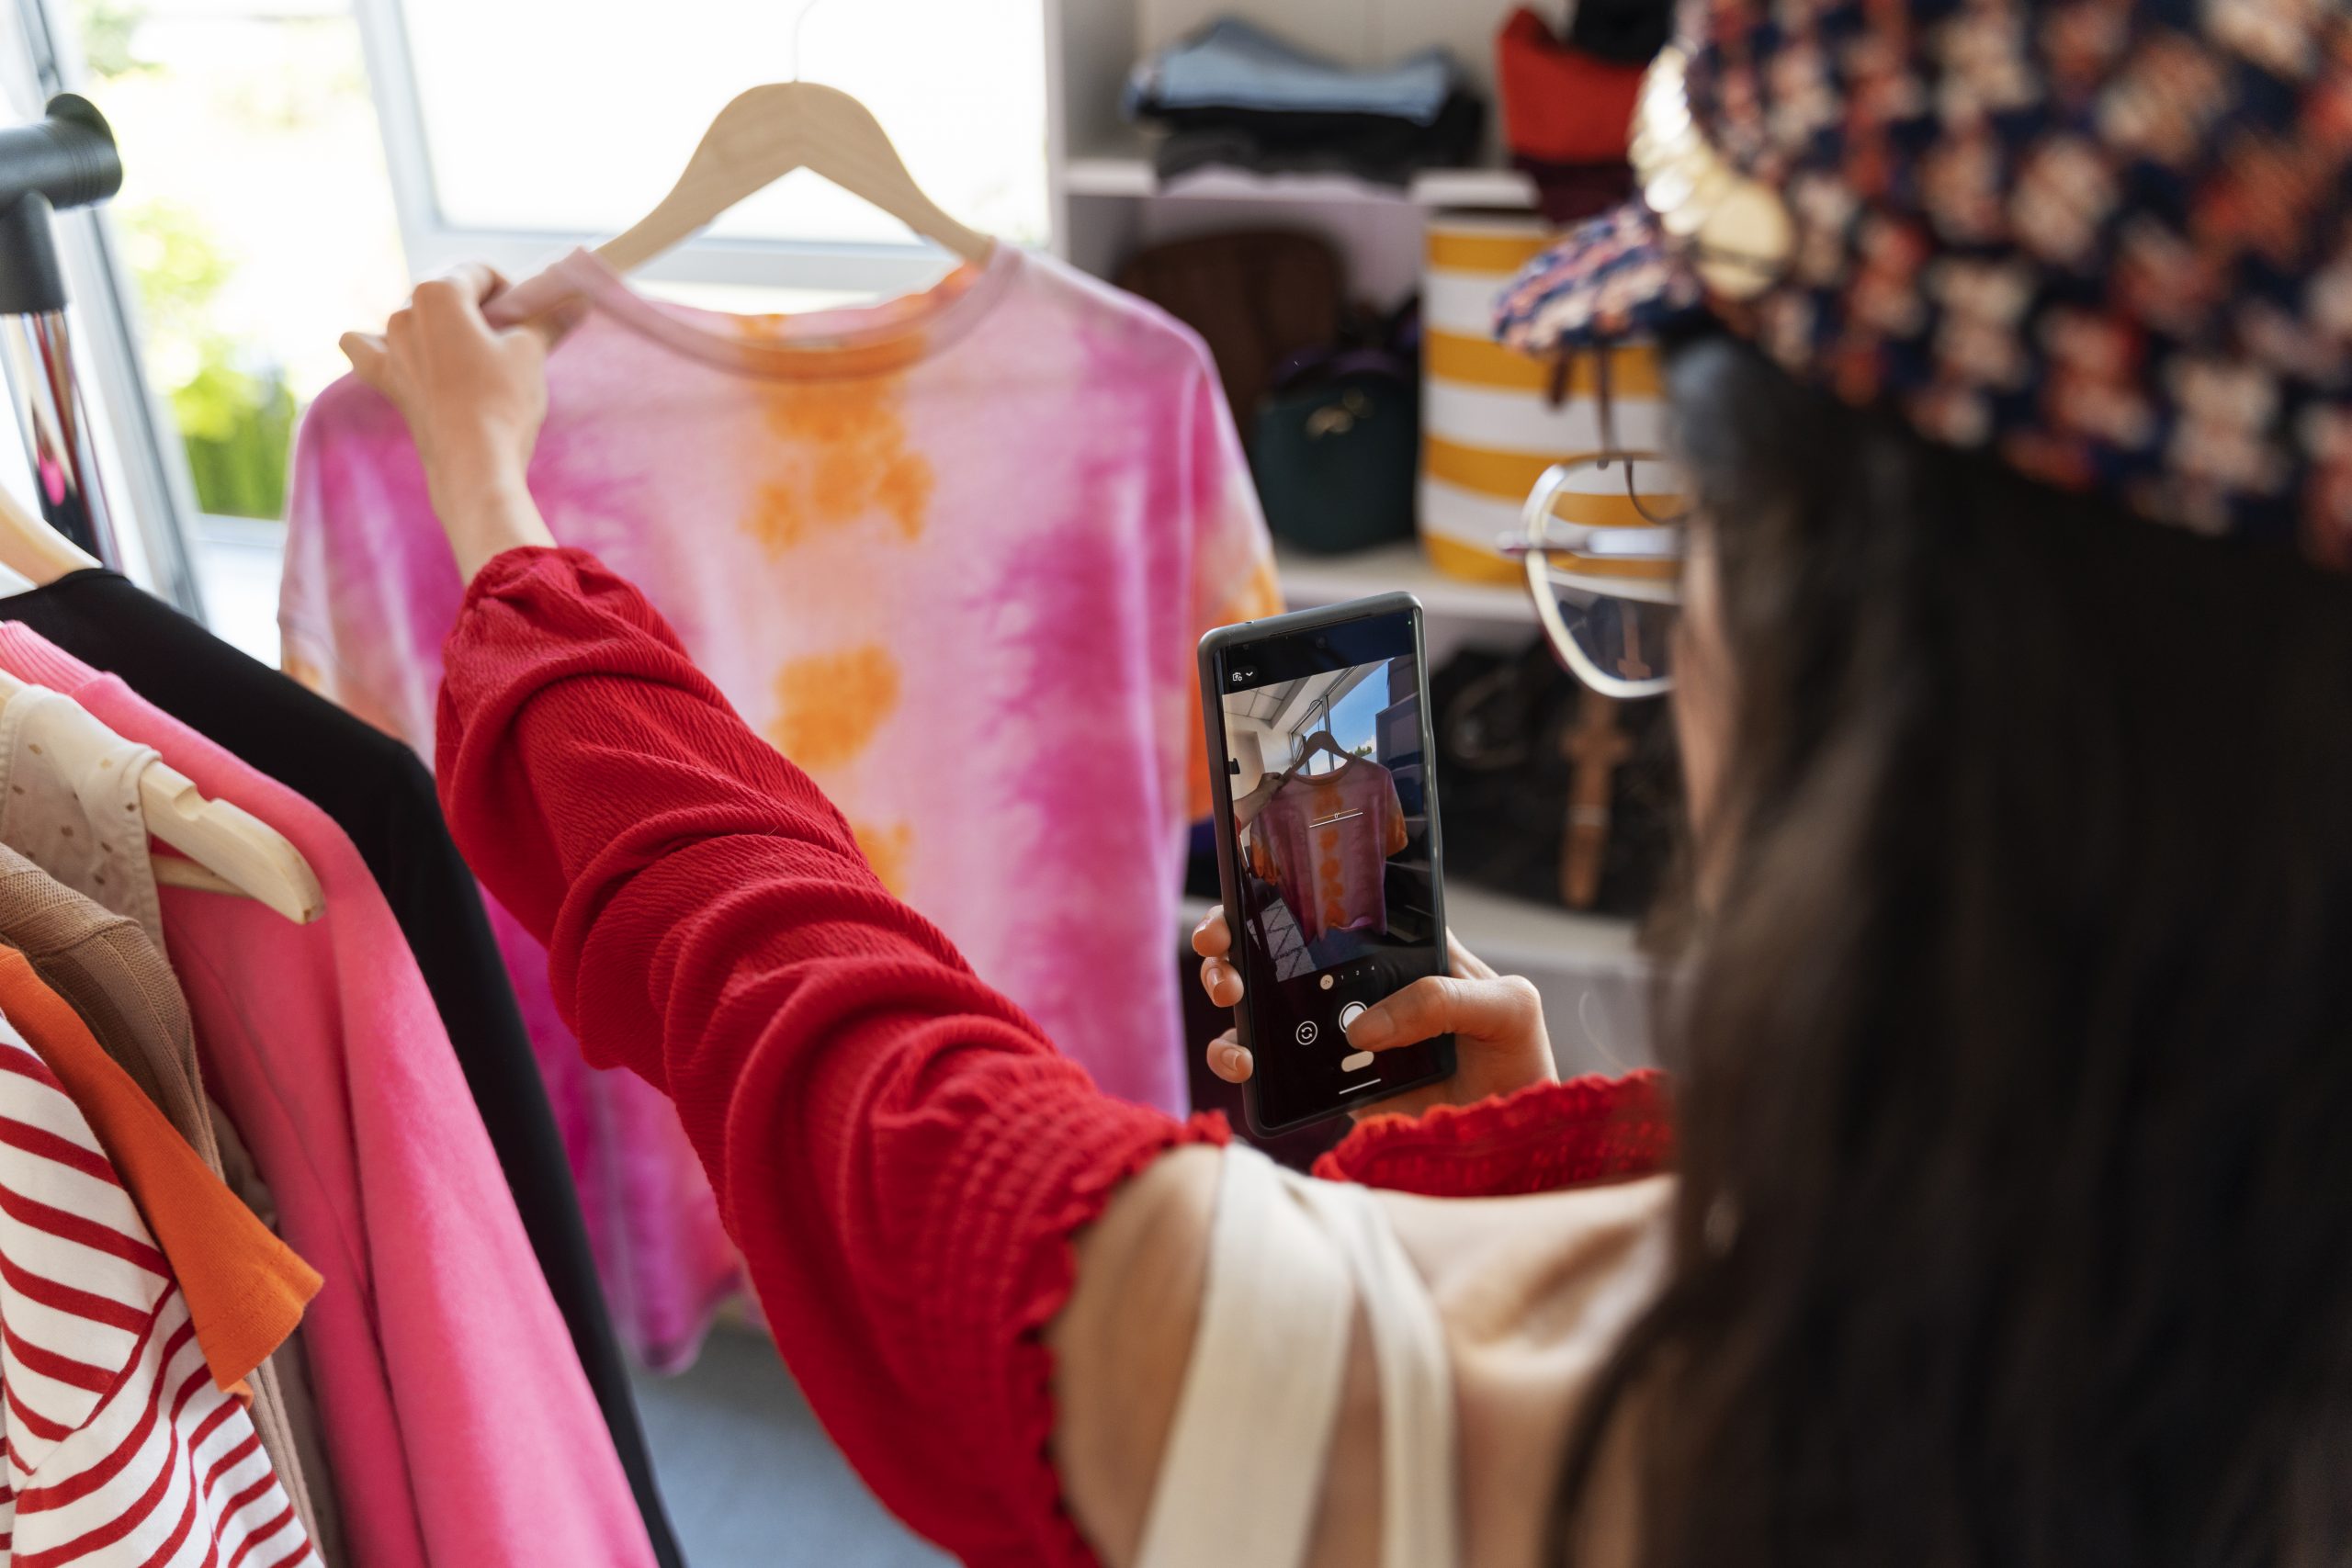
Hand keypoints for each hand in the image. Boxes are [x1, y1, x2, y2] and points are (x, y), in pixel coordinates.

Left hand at [340, 264, 557, 580]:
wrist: (473, 463)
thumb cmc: (503, 401)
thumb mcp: (532, 353)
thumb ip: (549, 320)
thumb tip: (578, 298)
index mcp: (438, 293)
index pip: (480, 272)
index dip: (510, 290)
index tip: (529, 315)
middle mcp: (404, 312)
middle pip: (447, 294)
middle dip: (478, 308)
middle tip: (510, 338)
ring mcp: (389, 347)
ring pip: (413, 317)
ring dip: (441, 326)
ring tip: (473, 354)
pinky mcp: (386, 380)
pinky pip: (364, 348)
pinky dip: (375, 344)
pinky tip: (393, 349)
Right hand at [1192, 908, 1555, 1120]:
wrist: (1508, 1138)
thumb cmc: (1516, 1058)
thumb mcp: (1507, 1008)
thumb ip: (1446, 999)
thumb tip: (1363, 1027)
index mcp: (1399, 948)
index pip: (1337, 906)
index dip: (1288, 890)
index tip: (1252, 889)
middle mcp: (1359, 983)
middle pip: (1279, 946)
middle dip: (1235, 937)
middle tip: (1220, 944)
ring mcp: (1335, 1031)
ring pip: (1261, 1002)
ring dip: (1228, 991)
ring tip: (1229, 996)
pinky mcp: (1324, 1081)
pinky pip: (1270, 1064)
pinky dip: (1240, 1059)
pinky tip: (1243, 1063)